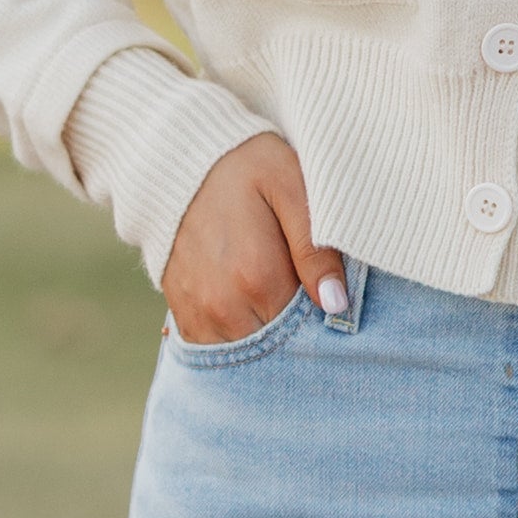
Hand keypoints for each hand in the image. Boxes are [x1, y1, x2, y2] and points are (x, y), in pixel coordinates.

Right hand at [162, 132, 348, 345]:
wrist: (181, 160)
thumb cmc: (247, 167)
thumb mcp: (292, 189)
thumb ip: (316, 248)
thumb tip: (337, 304)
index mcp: (257, 277)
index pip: (306, 332)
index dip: (325, 323)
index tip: (332, 302)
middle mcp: (223, 306)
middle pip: (277, 350)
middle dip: (298, 337)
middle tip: (309, 301)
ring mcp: (198, 313)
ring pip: (247, 356)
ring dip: (268, 340)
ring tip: (279, 303)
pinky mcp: (181, 312)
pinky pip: (215, 351)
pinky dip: (238, 339)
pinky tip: (253, 311)